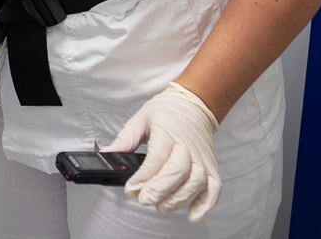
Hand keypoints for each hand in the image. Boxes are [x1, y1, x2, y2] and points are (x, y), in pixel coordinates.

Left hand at [103, 82, 221, 221]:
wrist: (193, 105)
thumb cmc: (165, 113)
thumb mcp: (139, 120)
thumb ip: (124, 141)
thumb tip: (106, 155)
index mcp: (167, 132)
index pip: (157, 157)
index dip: (143, 176)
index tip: (130, 189)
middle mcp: (187, 146)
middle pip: (178, 171)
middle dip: (160, 190)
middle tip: (144, 200)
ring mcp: (201, 158)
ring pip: (197, 182)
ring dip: (180, 199)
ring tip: (161, 207)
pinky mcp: (211, 167)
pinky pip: (214, 189)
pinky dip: (206, 204)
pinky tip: (192, 215)